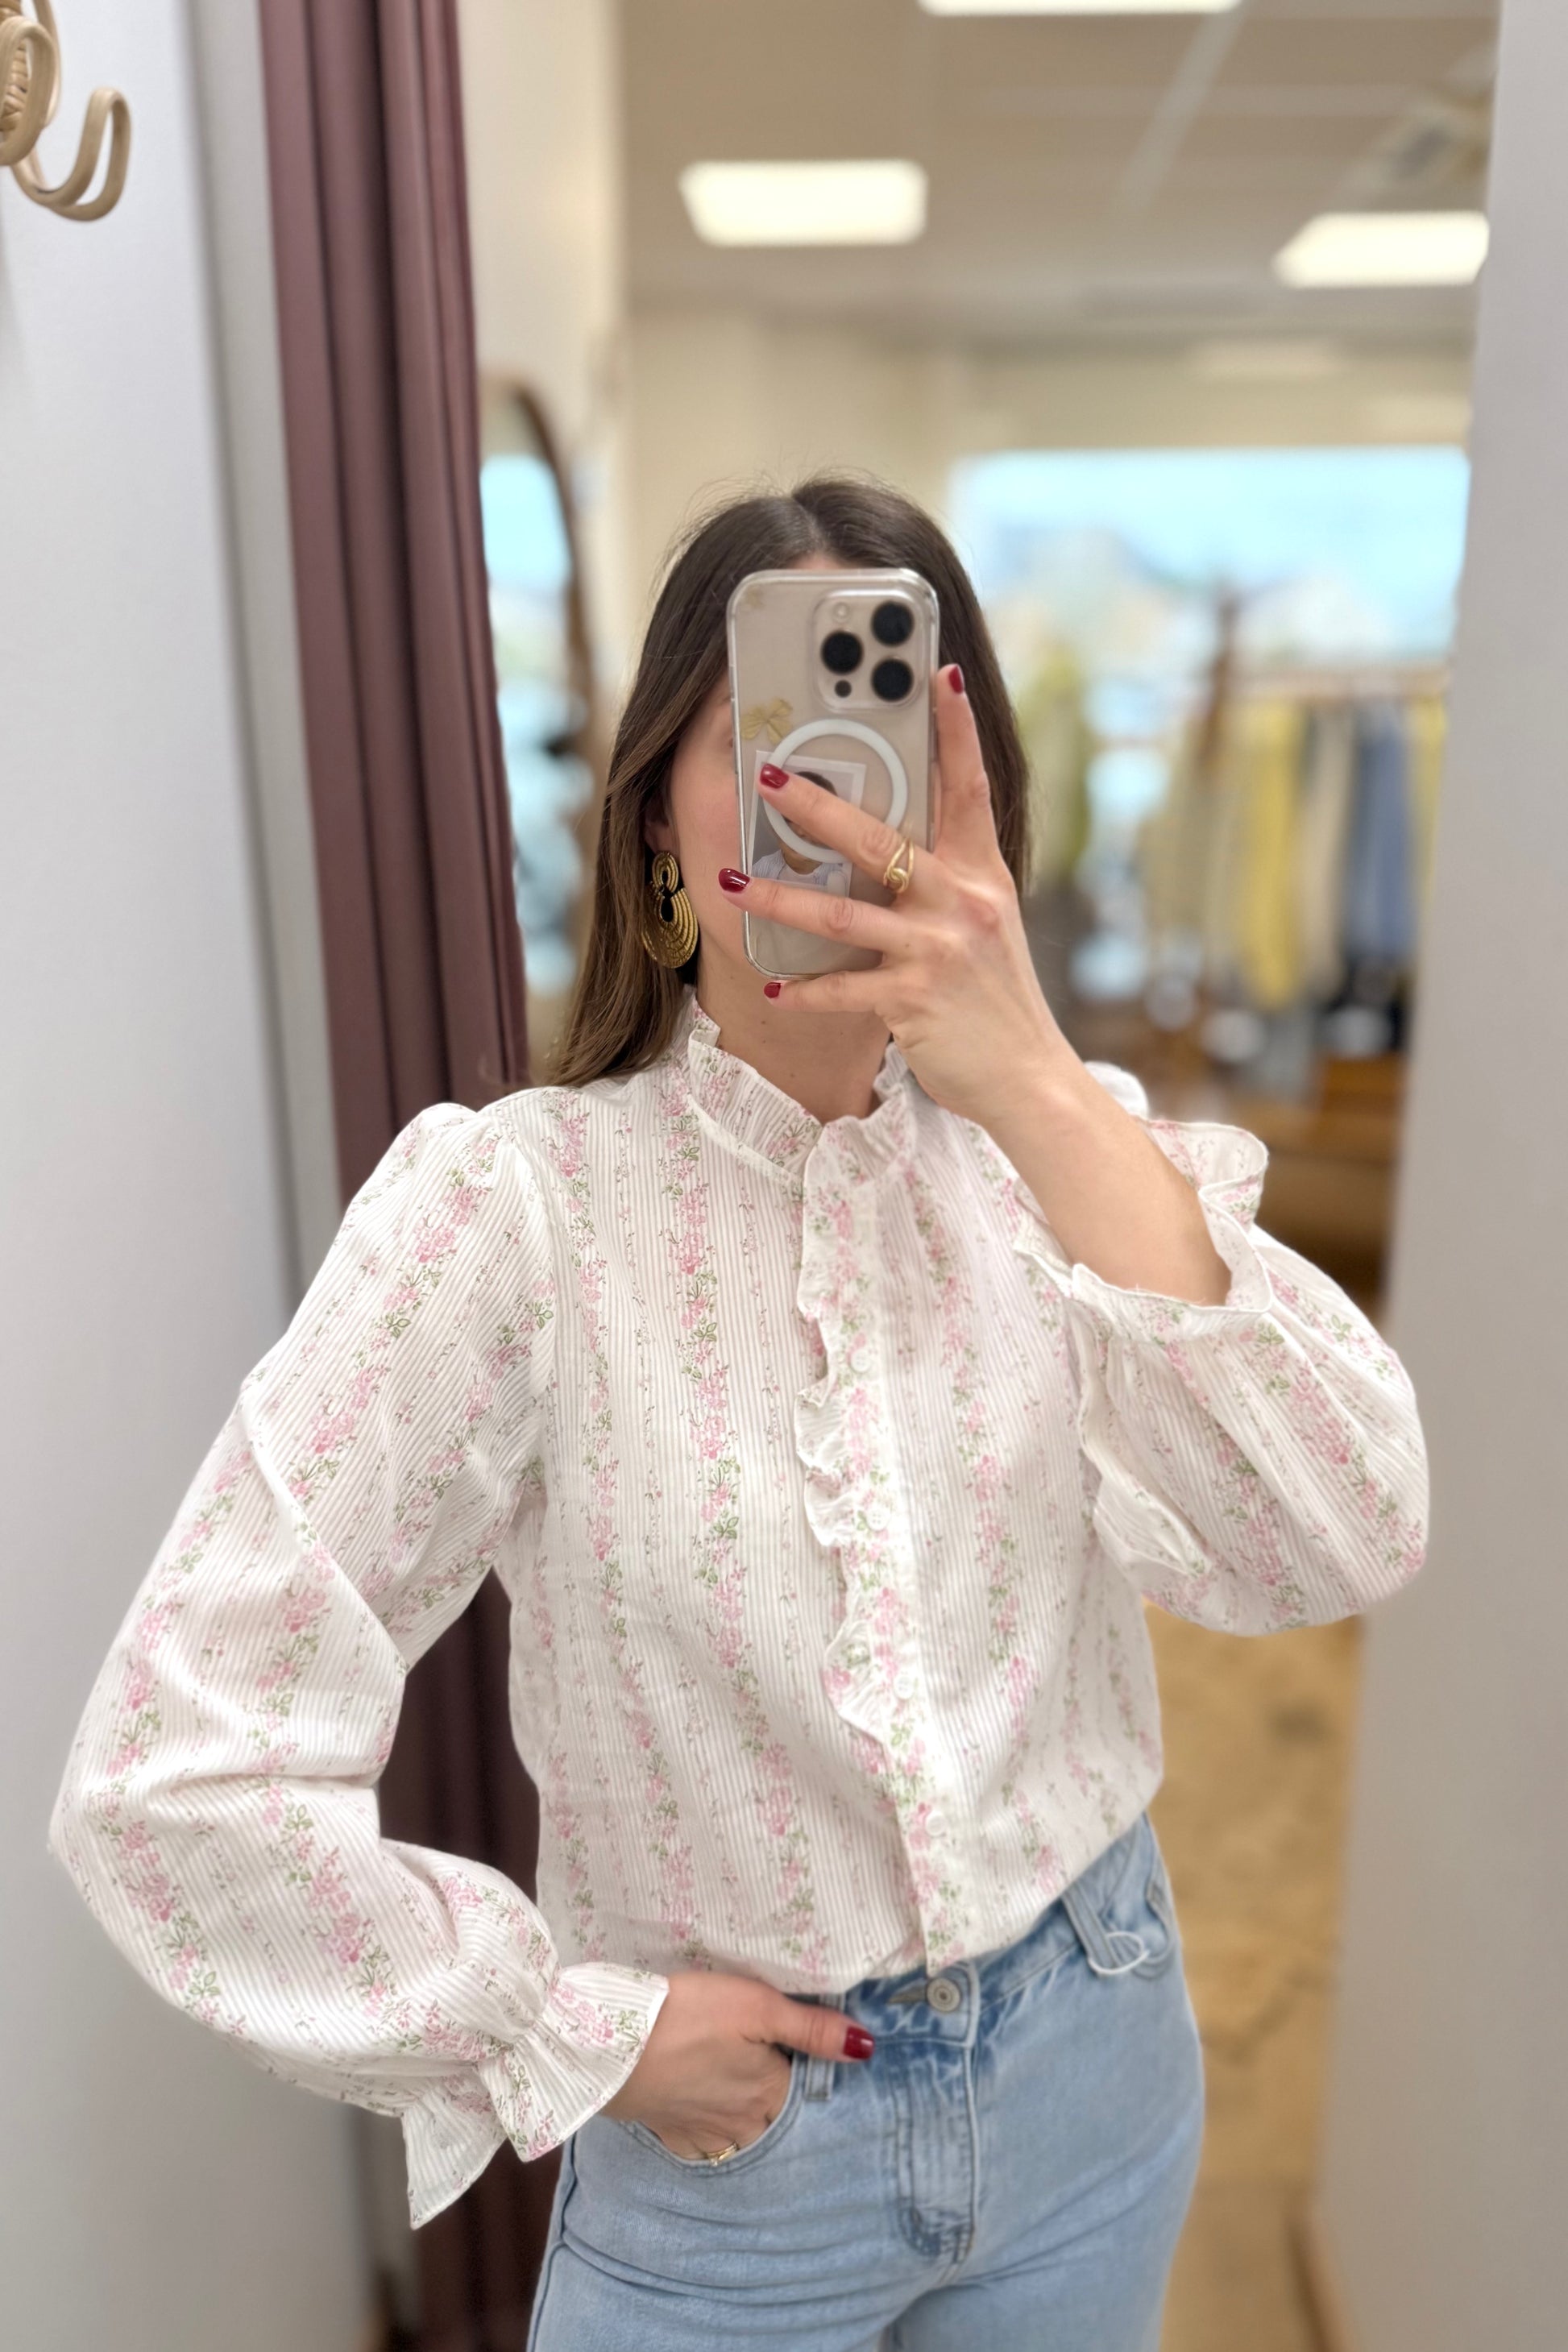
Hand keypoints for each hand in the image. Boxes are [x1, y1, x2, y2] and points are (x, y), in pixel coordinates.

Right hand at [599, 1969, 873, 2158]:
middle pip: (776, 2118)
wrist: (610, 2046)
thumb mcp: (755, 2005)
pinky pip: (705, 2143)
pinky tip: (707, 2108)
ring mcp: (705, 2135)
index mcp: (770, 2093)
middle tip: (771, 2066)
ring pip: (743, 2134)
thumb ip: (812, 2029)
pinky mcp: (671, 2134)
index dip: (807, 2071)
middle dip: (779, 2100)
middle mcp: (744, 2124)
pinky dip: (713, 2130)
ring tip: (741, 2086)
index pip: (805, 2091)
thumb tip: (867, 2048)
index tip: (802, 2052)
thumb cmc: (687, 2015)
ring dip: (749, 2117)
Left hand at [717, 666, 1063, 1130]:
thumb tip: (893, 843)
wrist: (1030, 1078)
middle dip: (817, 805)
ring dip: (779, 897)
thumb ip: (948, 881)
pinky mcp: (916, 1001)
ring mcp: (938, 950)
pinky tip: (773, 987)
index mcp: (981, 874)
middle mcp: (962, 902)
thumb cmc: (998, 1000)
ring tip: (729, 882)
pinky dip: (806, 989)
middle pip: (881, 839)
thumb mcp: (987, 925)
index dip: (955, 728)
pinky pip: (845, 989)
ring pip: (843, 913)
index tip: (937, 673)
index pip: (969, 786)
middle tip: (767, 773)